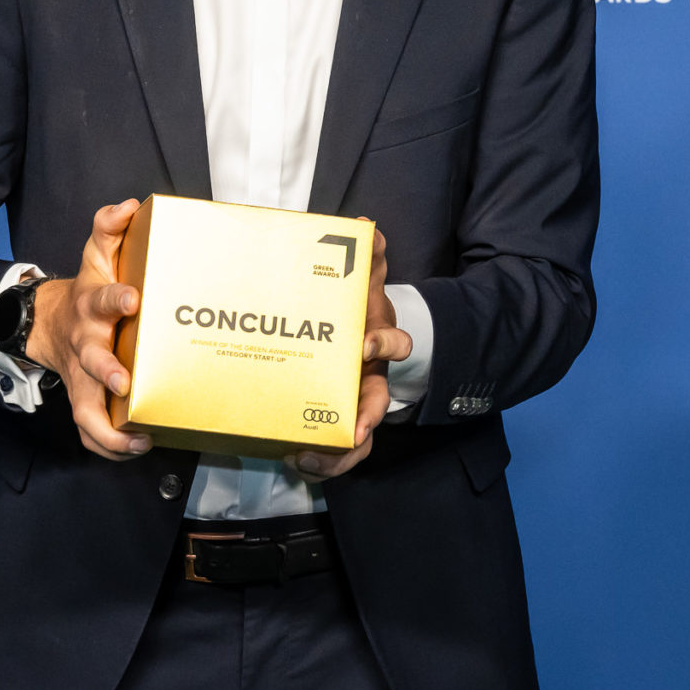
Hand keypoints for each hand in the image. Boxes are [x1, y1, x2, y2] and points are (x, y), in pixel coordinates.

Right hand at [24, 200, 152, 460]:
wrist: (51, 323)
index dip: (117, 298)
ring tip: (137, 438)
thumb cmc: (89, 291)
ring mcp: (83, 376)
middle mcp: (87, 343)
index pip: (104, 298)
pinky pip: (90, 430)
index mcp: (93, 307)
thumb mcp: (98, 256)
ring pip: (86, 407)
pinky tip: (136, 447)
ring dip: (107, 426)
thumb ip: (110, 229)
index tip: (134, 298)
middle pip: (92, 359)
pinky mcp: (83, 398)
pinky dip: (109, 445)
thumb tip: (129, 205)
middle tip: (125, 382)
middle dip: (108, 370)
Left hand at [289, 225, 408, 480]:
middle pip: (378, 405)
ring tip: (308, 457)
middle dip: (364, 418)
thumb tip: (363, 226)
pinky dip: (322, 462)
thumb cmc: (355, 310)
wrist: (357, 339)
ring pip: (358, 439)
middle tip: (350, 430)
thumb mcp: (363, 278)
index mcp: (377, 343)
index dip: (386, 346)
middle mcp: (372, 378)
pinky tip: (295, 459)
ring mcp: (354, 405)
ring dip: (338, 454)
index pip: (395, 345)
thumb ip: (365, 255)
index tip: (366, 345)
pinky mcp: (335, 426)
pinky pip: (335, 453)